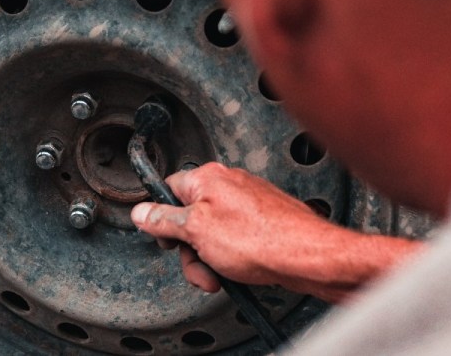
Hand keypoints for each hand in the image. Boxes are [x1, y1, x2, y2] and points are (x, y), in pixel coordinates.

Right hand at [131, 163, 421, 301]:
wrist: (309, 257)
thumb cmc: (263, 240)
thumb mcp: (197, 232)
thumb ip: (164, 220)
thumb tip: (142, 211)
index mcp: (208, 178)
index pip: (169, 189)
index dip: (162, 217)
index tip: (163, 237)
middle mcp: (228, 183)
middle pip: (189, 216)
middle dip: (190, 248)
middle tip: (200, 264)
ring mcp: (248, 202)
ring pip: (212, 231)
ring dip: (210, 258)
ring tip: (222, 272)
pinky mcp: (263, 220)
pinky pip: (234, 238)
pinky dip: (231, 256)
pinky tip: (240, 269)